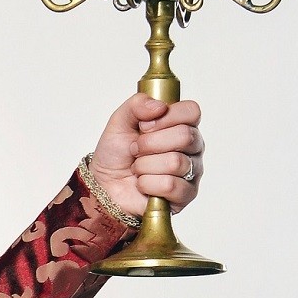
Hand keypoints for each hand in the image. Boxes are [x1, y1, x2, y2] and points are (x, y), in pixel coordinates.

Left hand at [89, 91, 204, 223]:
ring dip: (145, 165)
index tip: (144, 127)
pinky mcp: (186, 194)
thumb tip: (159, 106)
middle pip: (185, 136)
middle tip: (136, 149)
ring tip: (137, 168)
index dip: (166, 117)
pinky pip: (170, 185)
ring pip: (175, 162)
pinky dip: (147, 184)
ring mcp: (192, 171)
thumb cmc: (117, 153)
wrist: (105, 184)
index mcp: (182, 124)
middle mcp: (193, 146)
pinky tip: (143, 184)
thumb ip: (137, 104)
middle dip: (149, 144)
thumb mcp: (120, 121)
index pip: (191, 111)